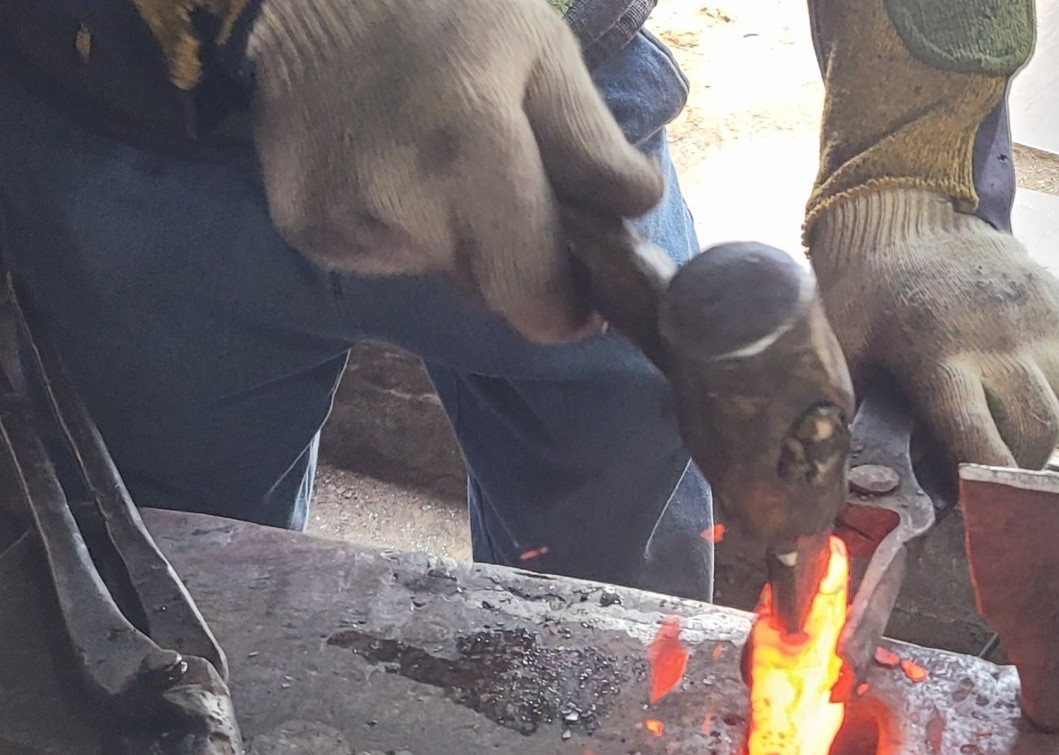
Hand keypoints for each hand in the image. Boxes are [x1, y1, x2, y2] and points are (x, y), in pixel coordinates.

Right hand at [247, 0, 662, 341]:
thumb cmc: (440, 14)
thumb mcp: (538, 49)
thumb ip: (590, 140)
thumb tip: (637, 210)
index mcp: (472, 154)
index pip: (535, 300)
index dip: (568, 306)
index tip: (583, 285)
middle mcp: (402, 206)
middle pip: (494, 295)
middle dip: (519, 262)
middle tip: (513, 195)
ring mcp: (343, 225)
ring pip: (441, 273)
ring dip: (460, 238)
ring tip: (440, 160)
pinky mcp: (306, 230)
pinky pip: (388, 256)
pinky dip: (405, 227)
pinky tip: (390, 165)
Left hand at [808, 189, 1058, 467]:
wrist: (915, 216)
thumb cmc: (871, 292)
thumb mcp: (843, 347)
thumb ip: (846, 411)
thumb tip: (834, 481)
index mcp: (938, 355)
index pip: (979, 437)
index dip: (984, 481)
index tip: (976, 505)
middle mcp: (1000, 341)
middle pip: (1033, 433)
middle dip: (1011, 469)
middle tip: (981, 475)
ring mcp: (1040, 323)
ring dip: (1041, 440)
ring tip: (1003, 440)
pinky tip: (1027, 409)